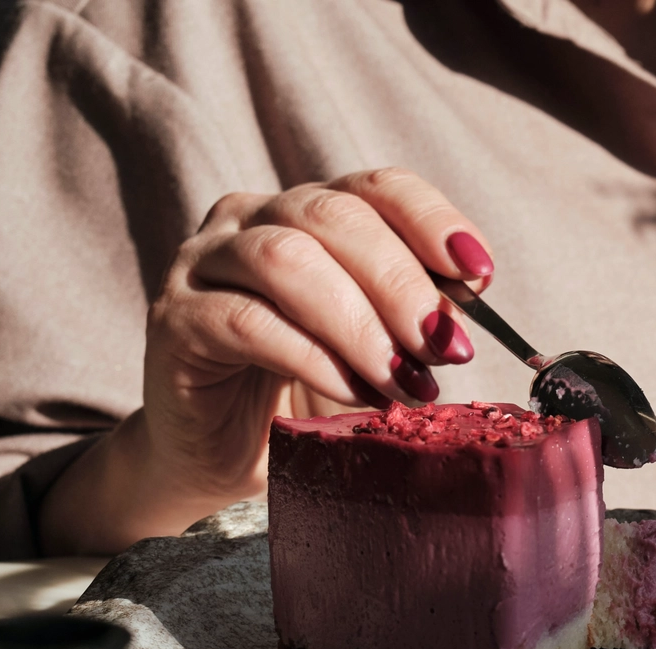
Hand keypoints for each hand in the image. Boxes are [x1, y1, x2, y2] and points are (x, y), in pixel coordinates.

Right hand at [40, 167, 494, 554]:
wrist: (225, 454)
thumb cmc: (309, 393)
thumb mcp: (379, 346)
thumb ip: (415, 314)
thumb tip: (468, 301)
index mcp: (310, 210)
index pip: (377, 186)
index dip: (432, 221)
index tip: (479, 274)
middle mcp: (252, 217)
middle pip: (333, 217)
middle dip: (401, 284)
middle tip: (444, 349)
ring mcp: (204, 262)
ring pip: (286, 260)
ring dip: (358, 324)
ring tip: (401, 382)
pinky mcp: (175, 319)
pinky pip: (247, 322)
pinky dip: (312, 358)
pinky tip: (352, 393)